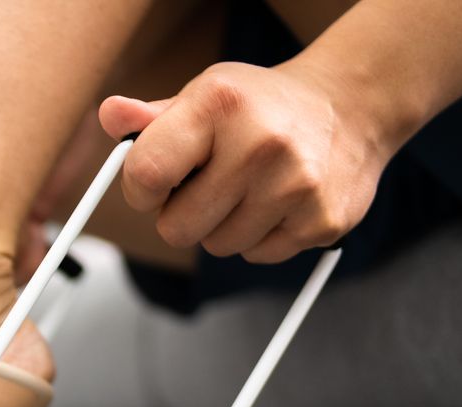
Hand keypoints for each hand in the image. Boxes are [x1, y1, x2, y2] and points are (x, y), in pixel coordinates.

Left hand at [99, 60, 398, 263]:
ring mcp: (296, 185)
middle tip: (209, 184)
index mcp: (220, 104)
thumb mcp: (205, 96)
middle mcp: (262, 143)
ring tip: (249, 188)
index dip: (141, 191)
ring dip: (222, 226)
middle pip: (177, 229)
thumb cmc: (260, 106)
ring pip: (217, 246)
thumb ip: (151, 119)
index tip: (156, 183)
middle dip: (182, 214)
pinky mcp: (322, 221)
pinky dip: (260, 237)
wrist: (351, 105)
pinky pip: (258, 256)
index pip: (147, 175)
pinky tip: (277, 201)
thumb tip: (110, 116)